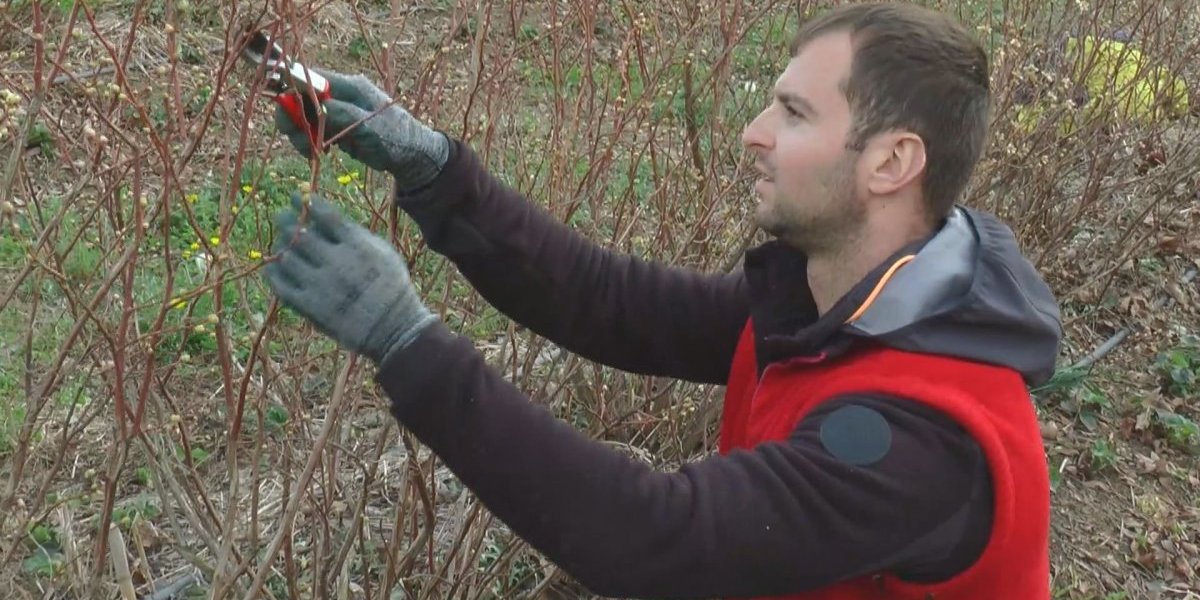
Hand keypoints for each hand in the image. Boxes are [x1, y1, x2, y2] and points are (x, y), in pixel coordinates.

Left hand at [264, 193, 437, 363]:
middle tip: (282, 216)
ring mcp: (321, 286)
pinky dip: (274, 272)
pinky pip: (280, 284)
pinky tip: (276, 266)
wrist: (394, 329)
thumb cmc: (392, 286)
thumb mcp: (384, 252)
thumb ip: (356, 233)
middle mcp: (337, 262)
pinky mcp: (310, 307)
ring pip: (286, 256)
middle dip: (287, 220)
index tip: (297, 195)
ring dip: (281, 246)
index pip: (324, 214)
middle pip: (299, 233)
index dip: (306, 201)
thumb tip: (326, 216)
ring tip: (283, 244)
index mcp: (357, 245)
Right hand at [274, 69, 449, 192]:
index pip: (311, 77)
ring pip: (305, 117)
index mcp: (349, 86)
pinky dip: (310, 142)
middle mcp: (340, 95)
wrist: (411, 156)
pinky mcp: (337, 128)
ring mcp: (338, 112)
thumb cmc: (396, 137)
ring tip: (310, 151)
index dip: (293, 89)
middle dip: (293, 116)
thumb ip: (342, 112)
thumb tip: (316, 103)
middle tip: (294, 136)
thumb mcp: (368, 125)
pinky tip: (317, 153)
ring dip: (300, 133)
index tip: (286, 110)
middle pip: (302, 98)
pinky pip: (313, 131)